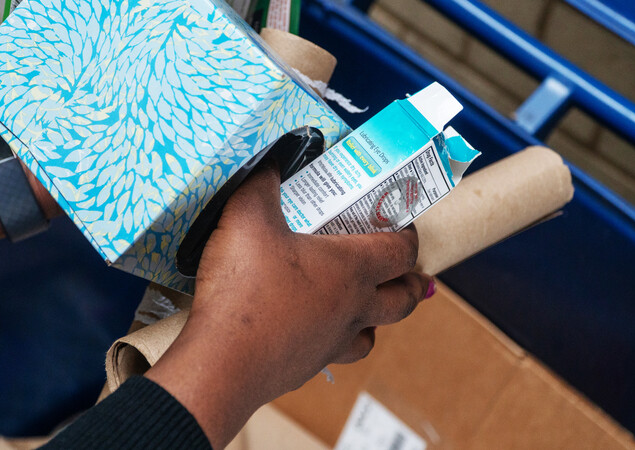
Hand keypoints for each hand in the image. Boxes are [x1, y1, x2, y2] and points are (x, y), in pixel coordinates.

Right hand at [145, 162, 433, 447]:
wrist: (222, 362)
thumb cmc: (244, 289)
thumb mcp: (247, 218)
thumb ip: (261, 183)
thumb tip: (269, 159)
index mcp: (350, 268)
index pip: (401, 250)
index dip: (409, 235)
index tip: (403, 224)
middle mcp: (352, 307)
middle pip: (404, 300)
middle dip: (413, 284)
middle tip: (409, 273)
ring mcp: (333, 342)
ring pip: (373, 334)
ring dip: (379, 319)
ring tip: (367, 306)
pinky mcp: (308, 366)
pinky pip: (338, 353)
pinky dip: (339, 340)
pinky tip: (316, 330)